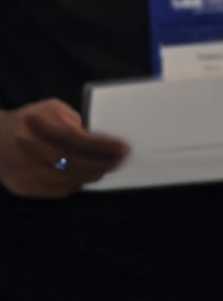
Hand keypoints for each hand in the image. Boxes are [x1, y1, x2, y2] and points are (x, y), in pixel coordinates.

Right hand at [0, 99, 128, 197]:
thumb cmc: (33, 120)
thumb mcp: (53, 109)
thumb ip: (74, 123)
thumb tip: (98, 143)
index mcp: (39, 126)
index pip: (78, 140)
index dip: (103, 146)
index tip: (123, 148)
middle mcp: (29, 150)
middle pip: (74, 164)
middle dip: (102, 164)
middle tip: (118, 161)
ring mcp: (24, 171)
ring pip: (67, 181)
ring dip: (90, 176)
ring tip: (103, 168)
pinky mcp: (23, 187)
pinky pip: (56, 192)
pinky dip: (74, 185)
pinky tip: (82, 176)